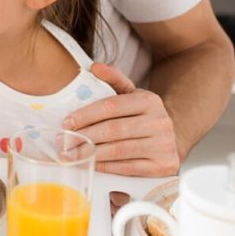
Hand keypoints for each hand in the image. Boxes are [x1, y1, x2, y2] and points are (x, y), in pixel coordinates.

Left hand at [62, 62, 179, 176]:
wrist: (171, 140)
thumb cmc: (142, 116)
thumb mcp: (132, 94)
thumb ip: (114, 79)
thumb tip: (94, 67)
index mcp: (150, 101)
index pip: (111, 106)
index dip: (86, 115)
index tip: (67, 122)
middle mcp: (160, 122)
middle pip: (113, 130)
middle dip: (83, 136)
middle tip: (63, 142)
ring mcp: (164, 145)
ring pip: (119, 150)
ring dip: (90, 154)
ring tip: (71, 155)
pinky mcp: (164, 166)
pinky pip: (128, 168)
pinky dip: (106, 166)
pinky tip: (90, 164)